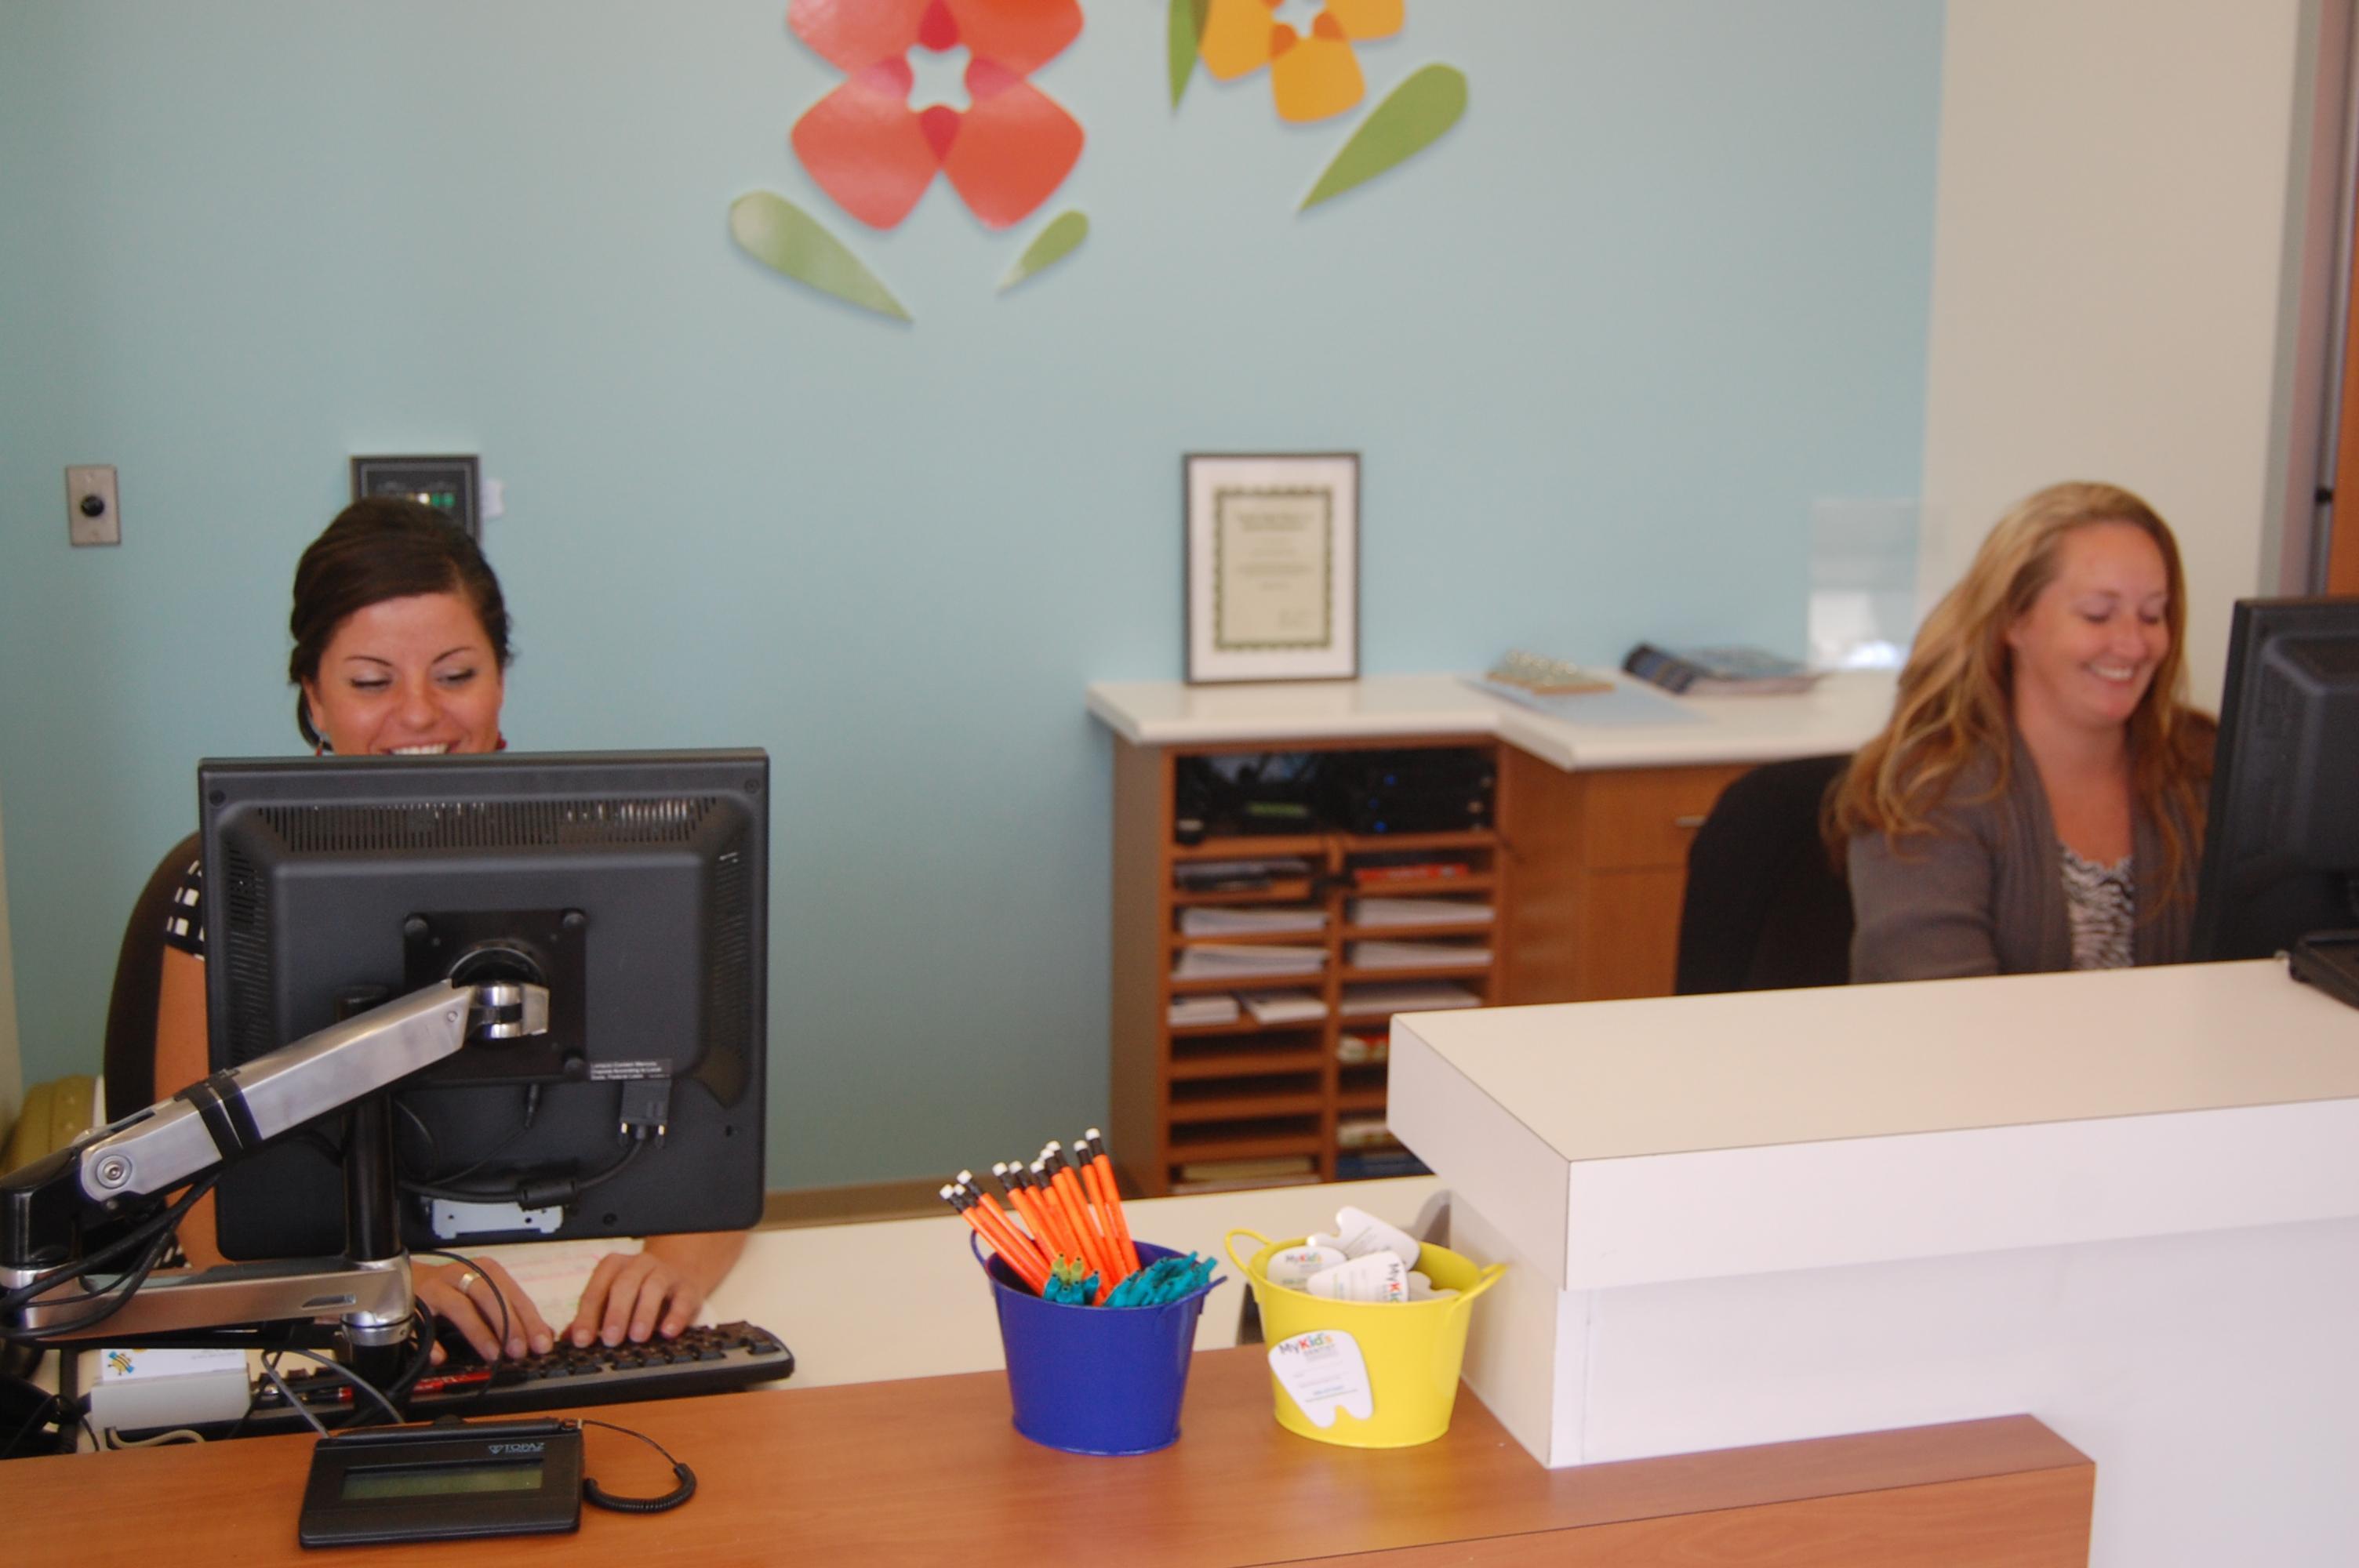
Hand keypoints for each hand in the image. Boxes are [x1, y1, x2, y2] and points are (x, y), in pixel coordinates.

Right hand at [415, 1257, 555, 1364]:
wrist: (404, 1280)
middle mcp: (461, 1274)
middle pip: (489, 1295)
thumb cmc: (451, 1290)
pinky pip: (421, 1324)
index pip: (512, 1294)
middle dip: (508, 1324)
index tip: (541, 1343)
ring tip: (492, 1354)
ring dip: (478, 1332)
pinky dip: (431, 1342)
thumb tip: (543, 1334)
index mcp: (484, 1271)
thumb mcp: (484, 1296)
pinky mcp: (412, 1303)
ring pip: (459, 1306)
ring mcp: (435, 1287)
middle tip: (519, 1351)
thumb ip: (511, 1313)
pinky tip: (441, 1356)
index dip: (529, 1319)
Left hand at [566, 1248, 708, 1347]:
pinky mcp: (688, 1286)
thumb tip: (566, 1338)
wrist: (679, 1272)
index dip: (587, 1316)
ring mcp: (665, 1273)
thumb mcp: (612, 1298)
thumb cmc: (638, 1290)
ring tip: (637, 1337)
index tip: (582, 1340)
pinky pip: (683, 1298)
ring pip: (653, 1287)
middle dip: (616, 1313)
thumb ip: (591, 1317)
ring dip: (644, 1313)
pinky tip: (668, 1332)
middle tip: (610, 1339)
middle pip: (625, 1284)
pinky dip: (676, 1315)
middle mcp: (639, 1265)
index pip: (597, 1289)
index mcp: (614, 1266)